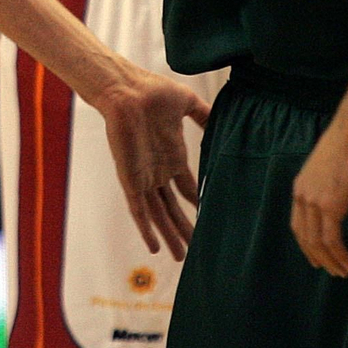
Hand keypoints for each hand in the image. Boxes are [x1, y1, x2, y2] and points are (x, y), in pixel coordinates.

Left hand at [93, 66, 210, 260]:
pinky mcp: (131, 179)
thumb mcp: (186, 103)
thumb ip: (203, 114)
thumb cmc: (153, 92)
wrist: (126, 90)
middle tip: (195, 249)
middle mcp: (159, 171)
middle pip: (173, 208)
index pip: (186, 187)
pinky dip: (146, 229)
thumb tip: (221, 119)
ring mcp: (144, 177)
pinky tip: (153, 247)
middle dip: (183, 228)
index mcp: (172, 155)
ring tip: (180, 257)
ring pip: (158, 214)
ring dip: (169, 235)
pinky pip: (138, 210)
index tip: (207, 217)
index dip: (196, 203)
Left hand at [291, 120, 347, 275]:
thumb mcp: (328, 169)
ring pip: (318, 242)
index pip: (298, 225)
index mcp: (300, 187)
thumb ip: (326, 186)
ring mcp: (314, 202)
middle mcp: (302, 196)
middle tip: (333, 271)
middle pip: (305, 237)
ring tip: (345, 272)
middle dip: (319, 258)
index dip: (306, 245)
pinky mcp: (330, 205)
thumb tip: (336, 197)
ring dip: (332, 262)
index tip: (316, 258)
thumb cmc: (346, 146)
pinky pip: (332, 239)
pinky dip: (340, 255)